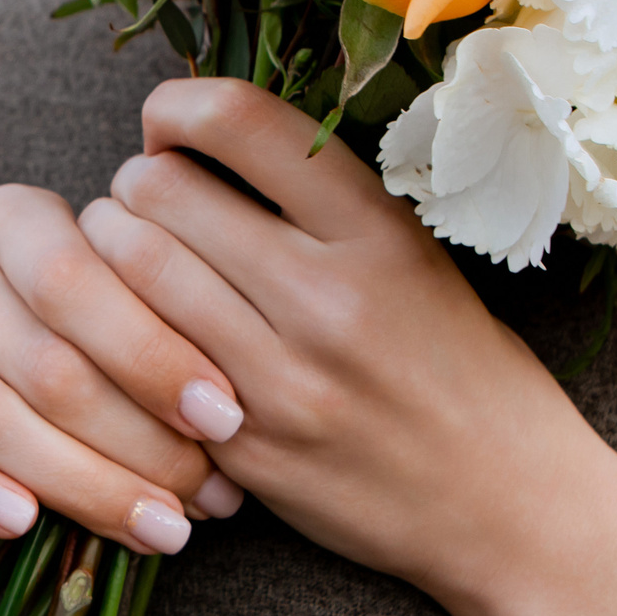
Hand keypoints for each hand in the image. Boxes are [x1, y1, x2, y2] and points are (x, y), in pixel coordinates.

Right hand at [0, 176, 247, 555]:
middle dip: (141, 444)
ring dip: (80, 484)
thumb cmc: (18, 253)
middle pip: (44, 370)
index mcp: (8, 219)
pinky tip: (28, 523)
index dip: (154, 355)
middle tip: (212, 495)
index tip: (226, 414)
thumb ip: (143, 289)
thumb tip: (235, 399)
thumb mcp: (77, 232)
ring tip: (160, 527)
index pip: (78, 286)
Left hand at [78, 77, 595, 603]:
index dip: (177, 107)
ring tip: (125, 262)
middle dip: (133, 186)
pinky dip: (122, 337)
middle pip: (161, 192)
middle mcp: (327, 299)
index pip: (241, 122)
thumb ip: (318, 204)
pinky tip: (140, 337)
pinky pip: (140, 366)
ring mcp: (280, 381)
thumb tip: (200, 144)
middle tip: (142, 204)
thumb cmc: (461, 369)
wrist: (507, 508)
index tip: (169, 127)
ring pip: (132, 274)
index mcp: (377, 233)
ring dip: (108, 255)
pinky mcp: (244, 449)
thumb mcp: (414, 259)